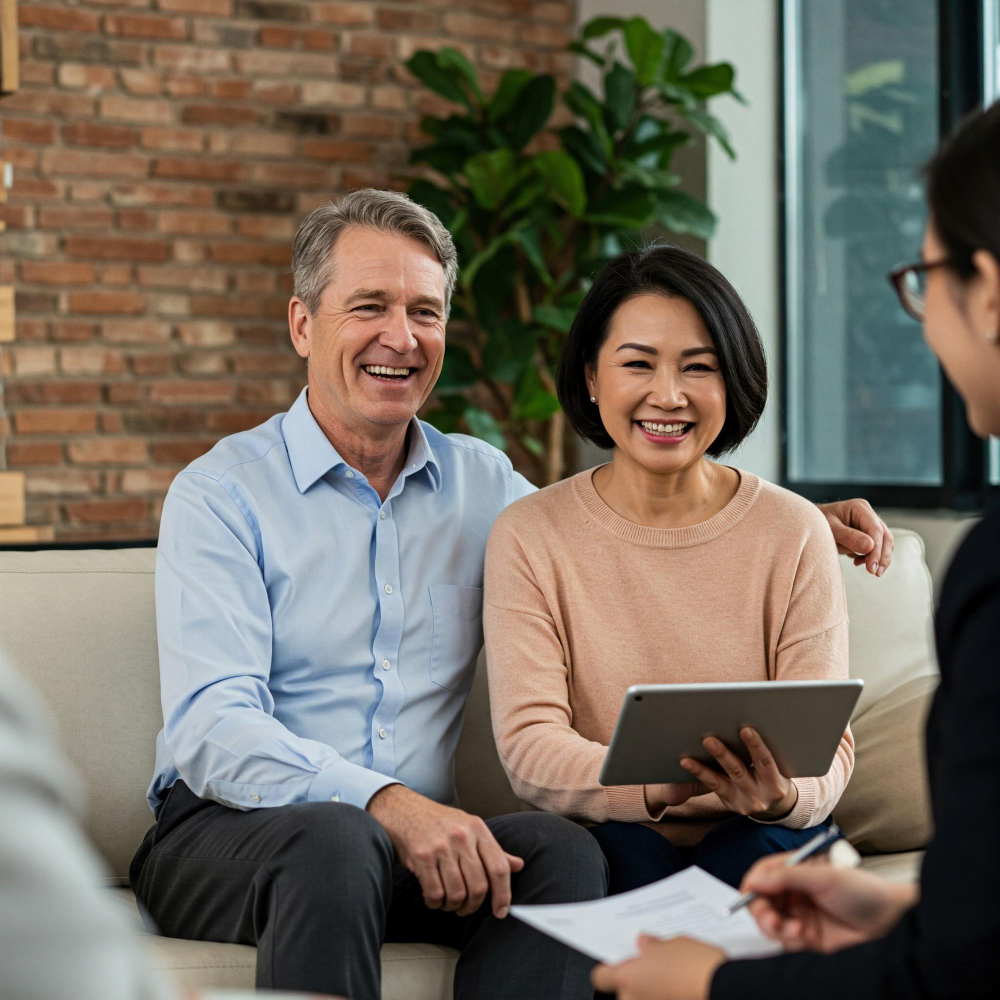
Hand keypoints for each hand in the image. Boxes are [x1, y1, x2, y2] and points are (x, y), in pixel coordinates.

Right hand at [367, 784, 523, 918]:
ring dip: (453, 906)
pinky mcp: (421, 857)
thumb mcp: (468, 827)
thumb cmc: (437, 822)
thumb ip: (492, 849)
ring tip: (448, 902)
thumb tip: (518, 865)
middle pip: (479, 886)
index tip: (501, 911)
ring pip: (457, 894)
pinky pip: (435, 893)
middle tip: (466, 908)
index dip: (503, 894)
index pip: (499, 867)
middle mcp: (462, 837)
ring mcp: (441, 847)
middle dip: (473, 905)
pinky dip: (435, 903)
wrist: (401, 808)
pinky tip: (433, 898)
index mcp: (478, 828)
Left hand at [592, 935, 724, 999]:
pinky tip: (680, 991)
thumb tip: (644, 944)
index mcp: (628, 978)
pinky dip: (667, 998)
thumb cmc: (697, 966)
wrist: (725, 989)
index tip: (619, 964)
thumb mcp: (673, 944)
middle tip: (655, 970)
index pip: (601, 977)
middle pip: (623, 992)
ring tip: (672, 980)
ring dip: (652, 993)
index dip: (609, 969)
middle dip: (637, 983)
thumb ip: (653, 946)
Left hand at [646, 728, 796, 819]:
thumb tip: (749, 722)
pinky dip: (700, 774)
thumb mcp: (778, 767)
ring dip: (703, 768)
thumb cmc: (774, 776)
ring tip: (687, 758)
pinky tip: (687, 763)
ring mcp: (745, 802)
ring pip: (721, 782)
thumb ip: (764, 752)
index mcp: (775, 783)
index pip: (765, 761)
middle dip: (723, 755)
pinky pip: (713, 787)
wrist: (776, 807)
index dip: (755, 745)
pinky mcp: (731, 804)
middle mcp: (760, 795)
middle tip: (708, 739)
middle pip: (739, 771)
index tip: (746, 729)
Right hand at [742, 852, 917, 952]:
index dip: (752, 884)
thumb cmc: (862, 888)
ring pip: (771, 923)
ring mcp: (800, 914)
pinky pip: (786, 940)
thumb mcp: (822, 876)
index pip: (762, 874)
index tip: (748, 896)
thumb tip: (755, 880)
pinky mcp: (808, 937)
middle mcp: (794, 892)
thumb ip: (786, 877)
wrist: (892, 919)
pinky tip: (803, 936)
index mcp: (794, 870)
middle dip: (762, 912)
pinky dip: (788, 939)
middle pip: (761, 901)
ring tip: (795, 930)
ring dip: (776, 928)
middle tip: (771, 921)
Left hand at [816, 499, 893, 575]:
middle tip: (875, 573)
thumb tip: (870, 547)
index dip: (877, 550)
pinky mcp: (865, 534)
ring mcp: (868, 524)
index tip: (871, 568)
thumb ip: (848, 537)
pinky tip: (857, 562)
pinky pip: (876, 547)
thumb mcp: (829, 529)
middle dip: (882, 556)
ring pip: (884, 543)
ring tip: (868, 570)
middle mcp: (867, 514)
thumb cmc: (816, 523)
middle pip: (885, 536)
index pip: (875, 530)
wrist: (808, 523)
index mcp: (859, 507)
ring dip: (879, 558)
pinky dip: (870, 557)